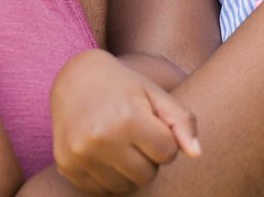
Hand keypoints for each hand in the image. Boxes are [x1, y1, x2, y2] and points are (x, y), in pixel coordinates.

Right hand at [49, 49, 200, 193]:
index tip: (154, 126)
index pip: (167, 154)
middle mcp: (101, 138)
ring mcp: (80, 154)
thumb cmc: (123, 86)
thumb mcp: (155, 94)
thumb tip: (197, 154)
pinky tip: (105, 154)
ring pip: (124, 186)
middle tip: (137, 136)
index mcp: (127, 118)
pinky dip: (108, 177)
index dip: (165, 141)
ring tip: (122, 145)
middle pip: (146, 174)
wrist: (75, 79)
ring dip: (129, 171)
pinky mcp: (66, 166)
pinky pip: (100, 190)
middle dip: (149, 159)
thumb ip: (181, 122)